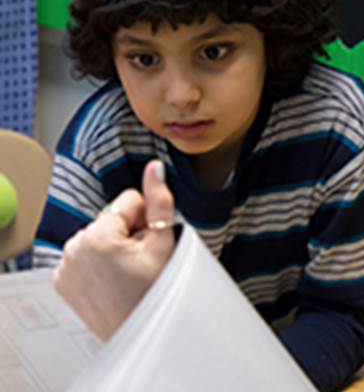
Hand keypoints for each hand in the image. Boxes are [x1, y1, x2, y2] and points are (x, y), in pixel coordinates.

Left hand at [53, 159, 175, 341]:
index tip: (149, 243)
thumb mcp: (163, 243)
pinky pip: (84, 254)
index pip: (128, 201)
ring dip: (114, 246)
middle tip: (141, 261)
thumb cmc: (154, 294)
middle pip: (112, 218)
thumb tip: (156, 168)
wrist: (140, 333)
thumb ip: (159, 201)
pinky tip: (112, 279)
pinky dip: (98, 262)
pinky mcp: (62, 280)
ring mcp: (65, 266)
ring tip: (128, 272)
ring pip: (98, 235)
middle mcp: (74, 249)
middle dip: (129, 233)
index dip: (146, 219)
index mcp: (98, 237)